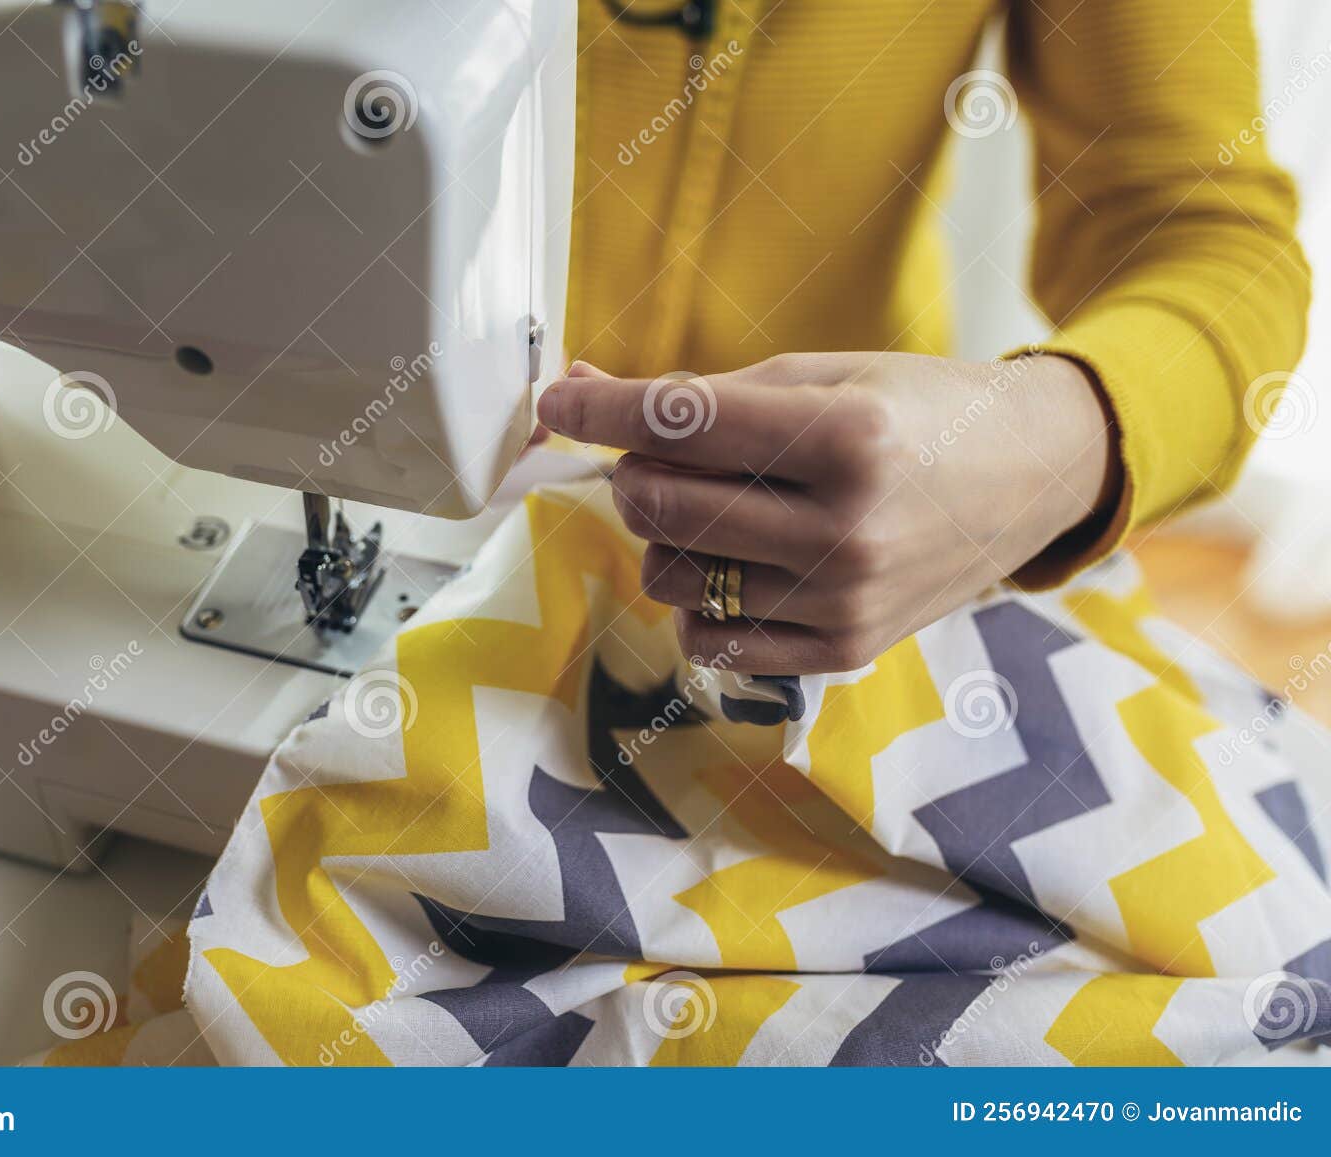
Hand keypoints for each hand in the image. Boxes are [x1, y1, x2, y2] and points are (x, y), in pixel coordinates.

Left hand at [535, 352, 1119, 674]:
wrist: (1033, 476)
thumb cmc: (919, 411)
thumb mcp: (824, 376)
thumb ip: (702, 394)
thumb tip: (581, 393)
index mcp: (847, 436)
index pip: (680, 422)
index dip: (600, 409)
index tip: (555, 402)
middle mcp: (847, 528)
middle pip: (662, 505)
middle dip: (633, 471)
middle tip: (655, 454)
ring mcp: (845, 599)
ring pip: (673, 578)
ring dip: (666, 538)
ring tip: (714, 509)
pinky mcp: (846, 650)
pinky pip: (712, 642)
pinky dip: (698, 603)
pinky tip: (733, 566)